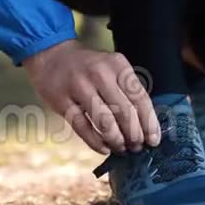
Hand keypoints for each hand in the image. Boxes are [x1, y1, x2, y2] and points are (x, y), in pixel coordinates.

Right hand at [23, 40, 160, 154]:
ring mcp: (79, 87)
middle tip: (136, 146)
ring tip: (121, 148)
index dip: (149, 123)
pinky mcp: (62, 101)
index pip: (140, 98)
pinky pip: (83, 127)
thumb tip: (146, 125)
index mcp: (117, 65)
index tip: (154, 141)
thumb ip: (127, 89)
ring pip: (105, 122)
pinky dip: (96, 142)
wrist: (51, 55)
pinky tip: (104, 148)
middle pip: (124, 112)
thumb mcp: (111, 67)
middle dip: (134, 135)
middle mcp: (100, 74)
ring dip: (116, 140)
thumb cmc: (88, 66)